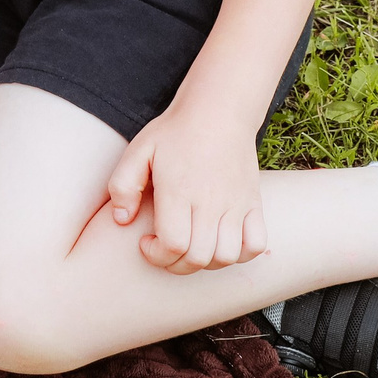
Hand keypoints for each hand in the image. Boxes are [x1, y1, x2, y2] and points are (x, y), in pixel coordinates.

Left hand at [103, 105, 267, 273]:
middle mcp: (210, 202)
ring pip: (227, 257)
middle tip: (164, 249)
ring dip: (205, 262)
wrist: (217, 112)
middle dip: (175, 264)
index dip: (156, 255)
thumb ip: (122, 186)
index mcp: (179, 191)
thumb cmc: (174, 133)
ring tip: (190, 246)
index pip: (173, 244)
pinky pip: (256, 245)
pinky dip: (240, 254)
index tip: (147, 242)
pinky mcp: (254, 203)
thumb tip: (121, 219)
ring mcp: (236, 205)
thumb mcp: (137, 151)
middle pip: (198, 257)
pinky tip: (220, 243)